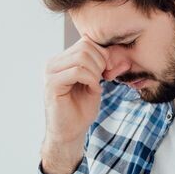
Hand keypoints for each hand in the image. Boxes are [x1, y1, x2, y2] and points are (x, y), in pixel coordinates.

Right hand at [41, 34, 110, 173]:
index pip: (86, 42)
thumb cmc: (82, 108)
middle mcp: (53, 63)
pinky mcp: (52, 84)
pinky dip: (91, 79)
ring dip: (96, 72)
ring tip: (95, 85)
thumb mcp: (97, 82)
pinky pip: (78, 71)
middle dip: (101, 62)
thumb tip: (124, 58)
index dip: (102, 54)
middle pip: (85, 47)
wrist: (71, 131)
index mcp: (62, 60)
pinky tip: (93, 89)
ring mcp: (50, 72)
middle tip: (102, 79)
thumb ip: (106, 67)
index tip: (108, 71)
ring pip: (82, 57)